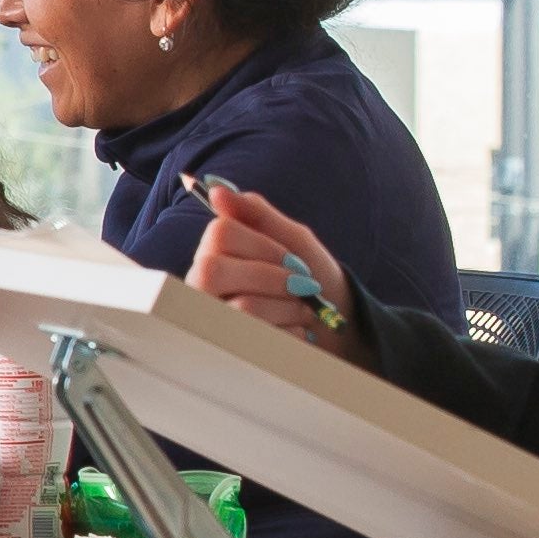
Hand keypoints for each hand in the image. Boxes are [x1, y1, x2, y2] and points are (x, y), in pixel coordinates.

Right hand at [186, 180, 358, 343]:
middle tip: (304, 287)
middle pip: (214, 270)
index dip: (263, 247)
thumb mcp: (293, 240)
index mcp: (215, 251)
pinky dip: (290, 333)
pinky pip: (257, 338)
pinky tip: (294, 333)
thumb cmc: (312, 278)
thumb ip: (258, 213)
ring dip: (290, 308)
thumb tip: (216, 188)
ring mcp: (212, 319)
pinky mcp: (230, 349)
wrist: (337, 328)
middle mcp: (201, 284)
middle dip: (273, 279)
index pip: (218, 233)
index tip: (294, 260)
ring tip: (303, 312)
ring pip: (242, 306)